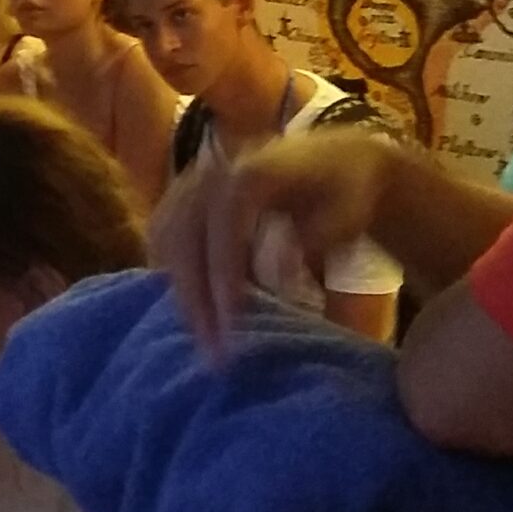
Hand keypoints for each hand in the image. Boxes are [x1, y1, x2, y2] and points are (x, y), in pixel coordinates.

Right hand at [147, 127, 400, 356]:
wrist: (334, 161)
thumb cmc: (346, 193)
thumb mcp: (349, 211)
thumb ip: (316, 236)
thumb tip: (272, 270)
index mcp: (254, 168)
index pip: (226, 219)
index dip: (224, 271)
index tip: (231, 321)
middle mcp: (215, 169)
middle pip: (186, 233)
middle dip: (195, 296)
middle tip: (213, 350)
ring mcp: (195, 180)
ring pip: (168, 238)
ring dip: (181, 292)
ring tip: (202, 338)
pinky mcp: (184, 195)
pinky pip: (162, 235)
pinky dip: (170, 274)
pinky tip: (189, 308)